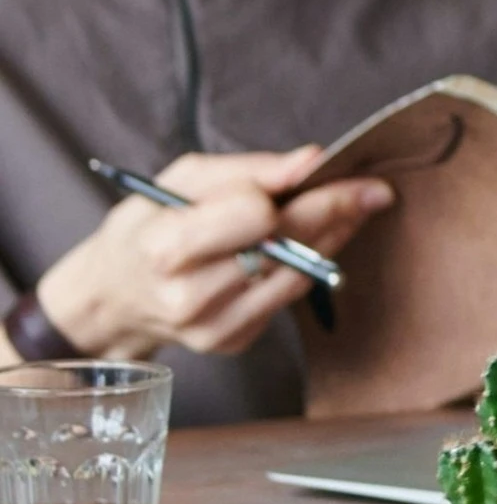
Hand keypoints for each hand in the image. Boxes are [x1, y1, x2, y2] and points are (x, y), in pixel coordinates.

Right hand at [31, 149, 395, 359]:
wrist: (114, 295)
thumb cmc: (148, 226)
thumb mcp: (180, 181)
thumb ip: (247, 170)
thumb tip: (311, 160)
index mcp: (167, 248)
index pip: (256, 217)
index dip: (290, 192)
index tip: (323, 170)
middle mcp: (188, 296)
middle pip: (286, 247)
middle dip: (336, 211)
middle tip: (375, 187)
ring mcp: (212, 327)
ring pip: (298, 274)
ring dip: (334, 238)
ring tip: (355, 207)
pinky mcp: (232, 342)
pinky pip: (289, 297)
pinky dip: (308, 265)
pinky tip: (315, 242)